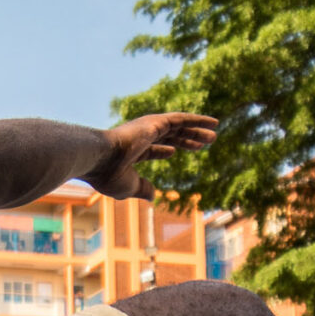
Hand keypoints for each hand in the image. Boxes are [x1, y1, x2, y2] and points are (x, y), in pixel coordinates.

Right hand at [87, 112, 218, 200]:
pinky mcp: (156, 122)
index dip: (162, 150)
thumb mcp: (128, 187)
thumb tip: (153, 196)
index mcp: (131, 152)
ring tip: (214, 135)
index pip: (150, 149)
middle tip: (203, 144)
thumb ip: (141, 189)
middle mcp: (140, 137)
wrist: (100, 158)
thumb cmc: (109, 176)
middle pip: (168, 136)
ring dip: (197, 130)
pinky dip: (198, 120)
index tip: (173, 151)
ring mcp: (148, 128)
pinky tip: (212, 123)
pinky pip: (182, 119)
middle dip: (185, 139)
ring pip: (178, 127)